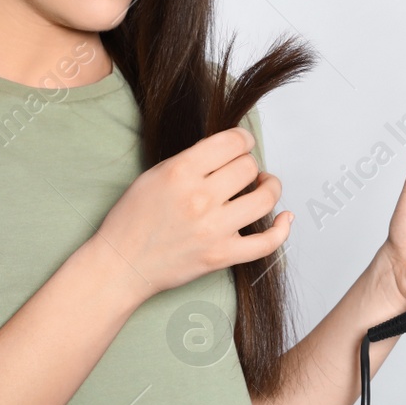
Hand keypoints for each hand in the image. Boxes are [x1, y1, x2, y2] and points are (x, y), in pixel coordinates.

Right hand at [92, 125, 290, 309]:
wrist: (121, 264)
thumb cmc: (132, 220)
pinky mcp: (222, 256)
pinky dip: (281, 229)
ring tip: (264, 186)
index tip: (244, 144)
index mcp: (180, 172)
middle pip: (248, 167)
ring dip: (270, 188)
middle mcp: (200, 198)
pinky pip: (266, 243)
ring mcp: (213, 229)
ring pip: (264, 199)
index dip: (244, 139)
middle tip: (243, 171)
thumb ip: (192, 161)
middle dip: (249, 165)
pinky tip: (284, 218)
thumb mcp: (154, 175)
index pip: (232, 143)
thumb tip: (228, 152)